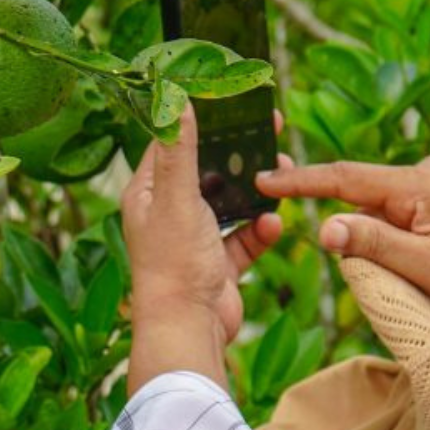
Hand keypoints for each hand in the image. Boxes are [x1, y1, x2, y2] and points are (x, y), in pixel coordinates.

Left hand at [119, 106, 284, 392]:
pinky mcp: (219, 265)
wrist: (188, 330)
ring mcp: (195, 240)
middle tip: (271, 133)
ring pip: (232, 204)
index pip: (173, 145)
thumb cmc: (173, 264)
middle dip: (240, 156)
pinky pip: (245, 239)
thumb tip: (175, 99)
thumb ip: (181, 151)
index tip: (232, 102)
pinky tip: (274, 226)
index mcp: (148, 194)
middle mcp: (169, 213)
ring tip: (282, 177)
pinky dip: (260, 232)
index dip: (202, 121)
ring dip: (256, 194)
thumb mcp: (177, 198)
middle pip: (209, 172)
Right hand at [254, 155, 429, 372]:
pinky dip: (396, 232)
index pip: (345, 178)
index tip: (263, 180)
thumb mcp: (426, 267)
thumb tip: (325, 229)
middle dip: (350, 224)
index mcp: (419, 183)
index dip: (301, 181)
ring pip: (384, 206)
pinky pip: (403, 210)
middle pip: (364, 195)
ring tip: (421, 270)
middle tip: (375, 258)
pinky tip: (420, 256)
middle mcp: (427, 171)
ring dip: (379, 235)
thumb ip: (374, 245)